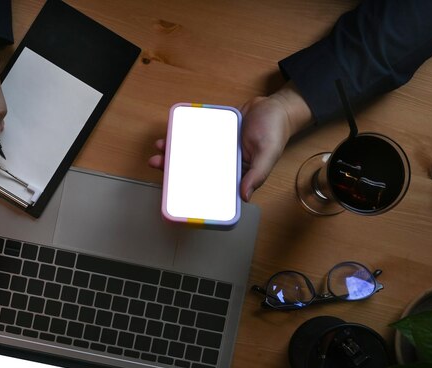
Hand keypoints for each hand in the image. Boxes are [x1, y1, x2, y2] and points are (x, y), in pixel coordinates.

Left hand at [148, 82, 311, 201]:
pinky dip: (184, 134)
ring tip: (159, 147)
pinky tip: (171, 133)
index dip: (189, 188)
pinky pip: (197, 134)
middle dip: (173, 167)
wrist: (276, 105)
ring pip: (192, 151)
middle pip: (194, 168)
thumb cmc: (275, 132)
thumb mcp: (268, 154)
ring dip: (174, 150)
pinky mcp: (215, 131)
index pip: (208, 185)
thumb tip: (244, 197)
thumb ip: (257, 175)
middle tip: (155, 163)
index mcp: (234, 173)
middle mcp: (222, 162)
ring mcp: (217, 146)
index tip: (172, 189)